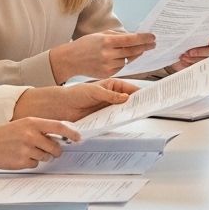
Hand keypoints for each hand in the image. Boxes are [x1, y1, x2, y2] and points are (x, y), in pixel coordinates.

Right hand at [0, 117, 80, 170]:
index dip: (71, 133)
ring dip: (42, 156)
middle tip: (52, 150)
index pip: (59, 127)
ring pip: (46, 156)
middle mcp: (30, 135)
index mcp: (32, 122)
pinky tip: (20, 157)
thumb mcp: (23, 124)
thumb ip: (40, 128)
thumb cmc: (4, 133)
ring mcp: (26, 149)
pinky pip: (35, 164)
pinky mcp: (21, 162)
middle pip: (55, 146)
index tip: (78, 138)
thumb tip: (60, 135)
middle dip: (56, 150)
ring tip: (28, 150)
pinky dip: (31, 162)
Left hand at [13, 80, 133, 122]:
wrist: (60, 107)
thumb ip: (110, 95)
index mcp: (112, 86)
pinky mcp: (102, 119)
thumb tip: (125, 98)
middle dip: (136, 105)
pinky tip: (120, 123)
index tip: (148, 97)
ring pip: (122, 112)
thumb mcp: (94, 92)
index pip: (130, 89)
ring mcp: (108, 108)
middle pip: (129, 102)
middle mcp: (112, 97)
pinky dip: (117, 122)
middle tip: (144, 109)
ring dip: (127, 114)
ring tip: (134, 117)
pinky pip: (113, 121)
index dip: (140, 93)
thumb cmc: (75, 94)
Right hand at [49, 29, 156, 81]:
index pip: (131, 40)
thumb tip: (134, 37)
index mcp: (107, 42)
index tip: (152, 37)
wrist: (70, 59)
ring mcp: (107, 65)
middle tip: (153, 44)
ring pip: (128, 59)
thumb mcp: (101, 35)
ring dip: (131, 54)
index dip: (143, 38)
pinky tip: (115, 58)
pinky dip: (122, 62)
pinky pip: (121, 67)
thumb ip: (118, 36)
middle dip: (145, 47)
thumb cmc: (86, 44)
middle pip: (133, 51)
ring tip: (125, 50)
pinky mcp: (107, 74)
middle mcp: (108, 54)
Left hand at [169, 34, 208, 71]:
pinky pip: (204, 70)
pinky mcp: (207, 71)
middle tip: (189, 52)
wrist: (178, 59)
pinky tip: (185, 63)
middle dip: (201, 52)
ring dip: (195, 60)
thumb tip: (185, 32)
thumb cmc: (185, 46)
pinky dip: (193, 66)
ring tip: (184, 57)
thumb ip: (191, 36)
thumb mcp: (187, 39)